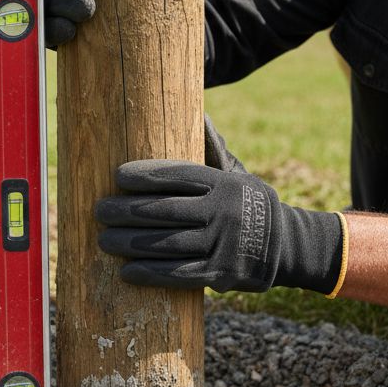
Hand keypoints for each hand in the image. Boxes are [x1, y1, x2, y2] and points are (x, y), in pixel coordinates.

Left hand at [95, 159, 343, 293]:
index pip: (178, 176)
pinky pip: (180, 274)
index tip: (117, 175)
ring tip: (103, 240)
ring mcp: (222, 244)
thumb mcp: (237, 174)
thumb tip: (200, 112)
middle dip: (127, 211)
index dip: (146, 175)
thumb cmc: (249, 203)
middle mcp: (223, 212)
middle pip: (165, 211)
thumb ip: (213, 149)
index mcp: (223, 184)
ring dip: (130, 243)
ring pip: (168, 243)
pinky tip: (126, 272)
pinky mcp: (221, 273)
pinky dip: (151, 273)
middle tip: (99, 210)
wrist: (287, 246)